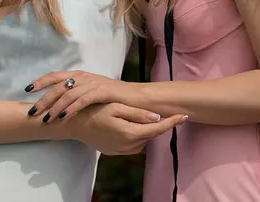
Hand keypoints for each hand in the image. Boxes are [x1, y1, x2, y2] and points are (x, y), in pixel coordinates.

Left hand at [26, 70, 137, 122]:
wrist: (138, 99)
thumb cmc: (114, 99)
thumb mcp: (93, 93)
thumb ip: (77, 95)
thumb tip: (60, 104)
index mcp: (80, 76)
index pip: (56, 76)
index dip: (41, 81)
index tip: (27, 90)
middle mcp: (84, 77)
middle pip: (58, 86)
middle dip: (43, 99)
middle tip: (33, 111)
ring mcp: (93, 83)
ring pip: (68, 93)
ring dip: (55, 106)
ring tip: (46, 118)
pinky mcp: (102, 91)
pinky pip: (83, 99)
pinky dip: (72, 108)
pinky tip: (64, 116)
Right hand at [66, 102, 187, 155]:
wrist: (75, 125)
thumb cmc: (94, 111)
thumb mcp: (116, 107)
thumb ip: (137, 113)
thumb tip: (157, 118)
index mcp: (130, 133)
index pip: (157, 129)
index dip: (172, 122)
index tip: (184, 116)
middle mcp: (128, 145)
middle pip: (151, 135)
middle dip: (156, 124)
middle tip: (156, 111)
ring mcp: (121, 150)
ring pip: (142, 141)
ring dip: (144, 131)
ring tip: (134, 117)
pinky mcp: (115, 152)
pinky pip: (132, 145)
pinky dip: (134, 136)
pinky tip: (125, 125)